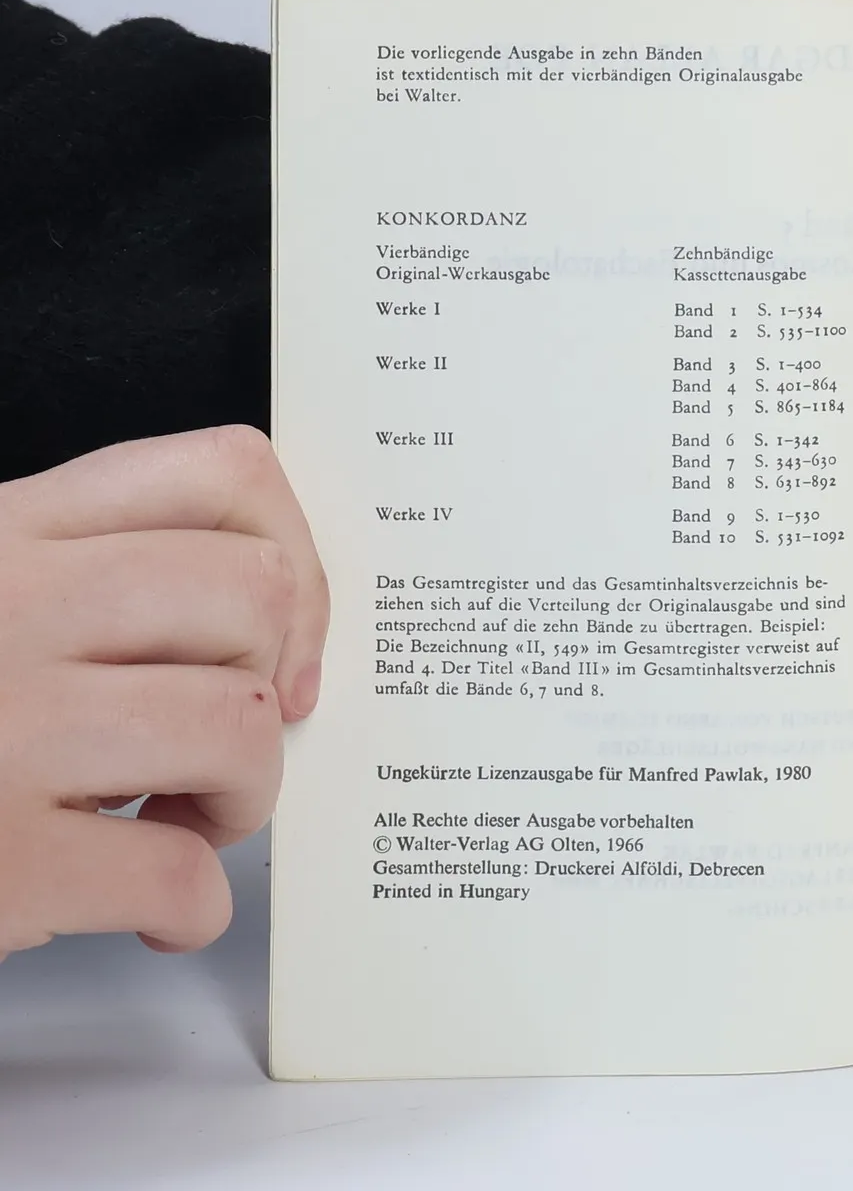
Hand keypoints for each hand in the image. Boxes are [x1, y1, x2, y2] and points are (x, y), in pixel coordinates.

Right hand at [0, 426, 328, 957]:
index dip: (294, 553)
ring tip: (189, 820)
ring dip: (248, 792)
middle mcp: (12, 612)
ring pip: (240, 724)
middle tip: (226, 734)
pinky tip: (152, 908)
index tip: (284, 628)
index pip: (221, 473)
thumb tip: (264, 606)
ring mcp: (5, 734)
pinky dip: (194, 904)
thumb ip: (84, 572)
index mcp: (9, 535)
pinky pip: (176, 874)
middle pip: (251, 595)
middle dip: (274, 677)